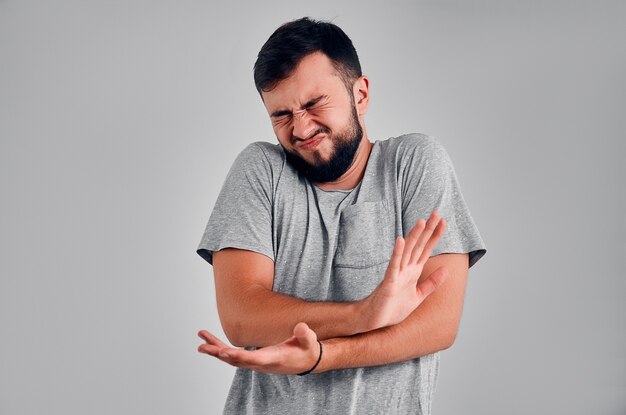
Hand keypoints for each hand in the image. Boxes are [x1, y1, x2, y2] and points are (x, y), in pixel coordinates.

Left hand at [197, 322, 321, 374]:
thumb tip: (301, 327)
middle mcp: (260, 363)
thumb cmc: (307, 350)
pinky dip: (221, 350)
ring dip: (216, 350)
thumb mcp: (309, 342)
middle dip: (219, 353)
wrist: (306, 361)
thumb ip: (305, 335)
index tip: (223, 352)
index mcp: (273, 358)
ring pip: (231, 358)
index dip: (237, 356)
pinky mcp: (253, 359)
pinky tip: (211, 344)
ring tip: (200, 344)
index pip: (252, 359)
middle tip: (203, 347)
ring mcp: (255, 362)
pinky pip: (234, 356)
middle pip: (236, 360)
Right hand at [358, 211, 448, 330]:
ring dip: (414, 236)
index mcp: (413, 271)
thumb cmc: (393, 308)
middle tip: (436, 212)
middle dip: (427, 230)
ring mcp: (396, 273)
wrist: (374, 321)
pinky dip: (397, 253)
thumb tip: (446, 270)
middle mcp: (405, 269)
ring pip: (407, 251)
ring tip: (421, 221)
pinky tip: (401, 240)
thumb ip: (431, 283)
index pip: (426, 249)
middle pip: (418, 245)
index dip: (435, 236)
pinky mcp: (388, 282)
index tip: (443, 221)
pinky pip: (393, 265)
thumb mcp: (418, 296)